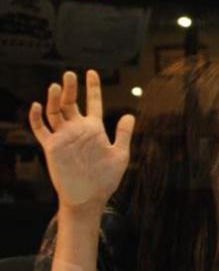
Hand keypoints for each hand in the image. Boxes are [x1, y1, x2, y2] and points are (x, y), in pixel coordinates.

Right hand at [28, 70, 134, 211]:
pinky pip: (41, 129)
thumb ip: (124, 134)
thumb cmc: (106, 179)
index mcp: (94, 129)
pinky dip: (37, 118)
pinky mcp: (52, 147)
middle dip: (70, 88)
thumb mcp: (120, 154)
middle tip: (69, 74)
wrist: (89, 197)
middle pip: (71, 103)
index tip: (91, 73)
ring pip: (55, 112)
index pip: (93, 102)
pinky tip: (37, 105)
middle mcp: (77, 129)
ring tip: (56, 86)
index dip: (92, 87)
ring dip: (53, 99)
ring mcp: (64, 137)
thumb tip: (130, 115)